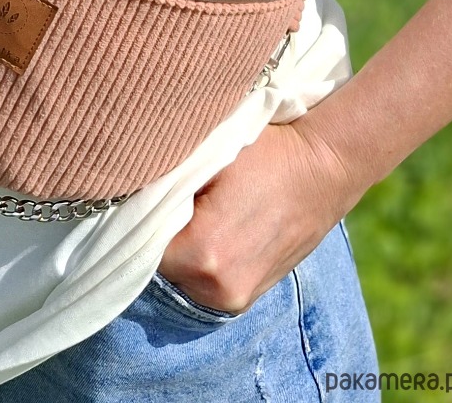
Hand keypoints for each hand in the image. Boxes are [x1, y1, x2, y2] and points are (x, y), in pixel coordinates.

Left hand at [156, 119, 356, 314]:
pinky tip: (210, 225)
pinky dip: (198, 258)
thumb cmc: (266, 152)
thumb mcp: (208, 154)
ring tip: (194, 210)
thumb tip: (127, 188)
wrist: (324, 167)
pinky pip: (203, 280)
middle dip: (156, 232)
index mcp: (204, 252)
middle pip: (158, 262)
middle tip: (168, 197)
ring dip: (177, 247)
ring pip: (179, 274)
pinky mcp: (247, 298)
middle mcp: (217, 288)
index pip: (139, 240)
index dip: (138, 213)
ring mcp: (235, 299)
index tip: (141, 191)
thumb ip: (165, 180)